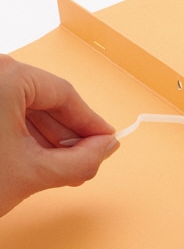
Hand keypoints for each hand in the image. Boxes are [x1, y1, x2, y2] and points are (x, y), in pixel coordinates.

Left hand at [0, 55, 118, 215]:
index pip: (64, 94)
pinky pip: (3, 112)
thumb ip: (83, 161)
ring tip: (63, 166)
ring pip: (22, 106)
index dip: (91, 122)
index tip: (107, 140)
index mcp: (4, 75)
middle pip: (43, 99)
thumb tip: (107, 148)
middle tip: (86, 160)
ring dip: (47, 137)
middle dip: (68, 134)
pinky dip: (22, 136)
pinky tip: (36, 157)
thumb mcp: (33, 173)